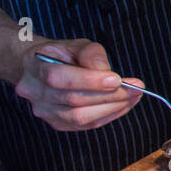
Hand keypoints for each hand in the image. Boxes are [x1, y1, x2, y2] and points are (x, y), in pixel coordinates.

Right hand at [15, 39, 143, 131]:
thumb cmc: (63, 55)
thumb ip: (91, 54)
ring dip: (112, 107)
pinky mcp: (58, 123)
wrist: (42, 69)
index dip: (89, 80)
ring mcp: (44, 111)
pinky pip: (86, 125)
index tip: (117, 79)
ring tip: (134, 96)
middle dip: (109, 95)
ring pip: (80, 117)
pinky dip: (109, 115)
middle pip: (73, 100)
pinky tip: (124, 104)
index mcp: (35, 67)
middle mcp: (34, 92)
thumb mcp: (76, 45)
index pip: (58, 78)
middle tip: (136, 88)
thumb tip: (107, 72)